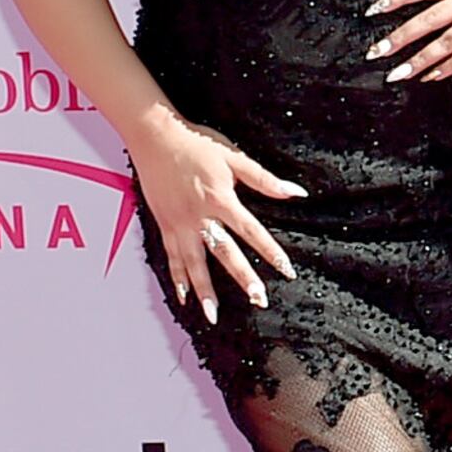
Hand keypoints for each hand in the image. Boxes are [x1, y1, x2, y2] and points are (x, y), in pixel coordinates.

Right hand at [128, 112, 305, 324]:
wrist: (155, 137)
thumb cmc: (197, 144)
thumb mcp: (234, 157)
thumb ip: (264, 179)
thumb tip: (296, 192)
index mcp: (221, 199)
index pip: (252, 232)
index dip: (271, 252)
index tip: (286, 272)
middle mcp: (200, 216)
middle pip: (224, 253)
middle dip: (242, 278)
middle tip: (258, 300)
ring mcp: (179, 223)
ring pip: (194, 263)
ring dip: (204, 290)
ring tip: (213, 314)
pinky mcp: (164, 225)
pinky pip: (172, 257)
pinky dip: (178, 278)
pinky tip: (184, 297)